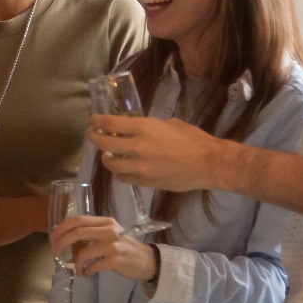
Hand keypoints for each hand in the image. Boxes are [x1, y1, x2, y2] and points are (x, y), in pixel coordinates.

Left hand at [52, 215, 156, 281]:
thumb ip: (93, 233)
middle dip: (62, 243)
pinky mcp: (115, 260)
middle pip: (77, 233)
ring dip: (75, 263)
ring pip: (83, 253)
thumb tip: (68, 239)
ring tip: (78, 269)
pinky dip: (85, 271)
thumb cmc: (125, 247)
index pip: (78, 220)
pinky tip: (87, 274)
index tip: (54, 236)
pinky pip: (92, 266)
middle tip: (55, 253)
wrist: (147, 261)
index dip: (63, 227)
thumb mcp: (110, 234)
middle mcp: (108, 230)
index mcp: (105, 221)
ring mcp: (112, 245)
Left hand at [88, 115, 222, 192]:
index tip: (93, 120)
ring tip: (109, 154)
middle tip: (94, 135)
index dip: (97, 121)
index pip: (110, 123)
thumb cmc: (193, 139)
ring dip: (107, 158)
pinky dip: (120, 172)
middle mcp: (138, 147)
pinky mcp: (146, 182)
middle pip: (104, 144)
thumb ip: (149, 127)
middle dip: (95, 137)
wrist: (209, 164)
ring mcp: (141, 167)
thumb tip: (136, 129)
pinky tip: (124, 168)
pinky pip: (124, 178)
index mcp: (144, 128)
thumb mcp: (169, 124)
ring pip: (111, 164)